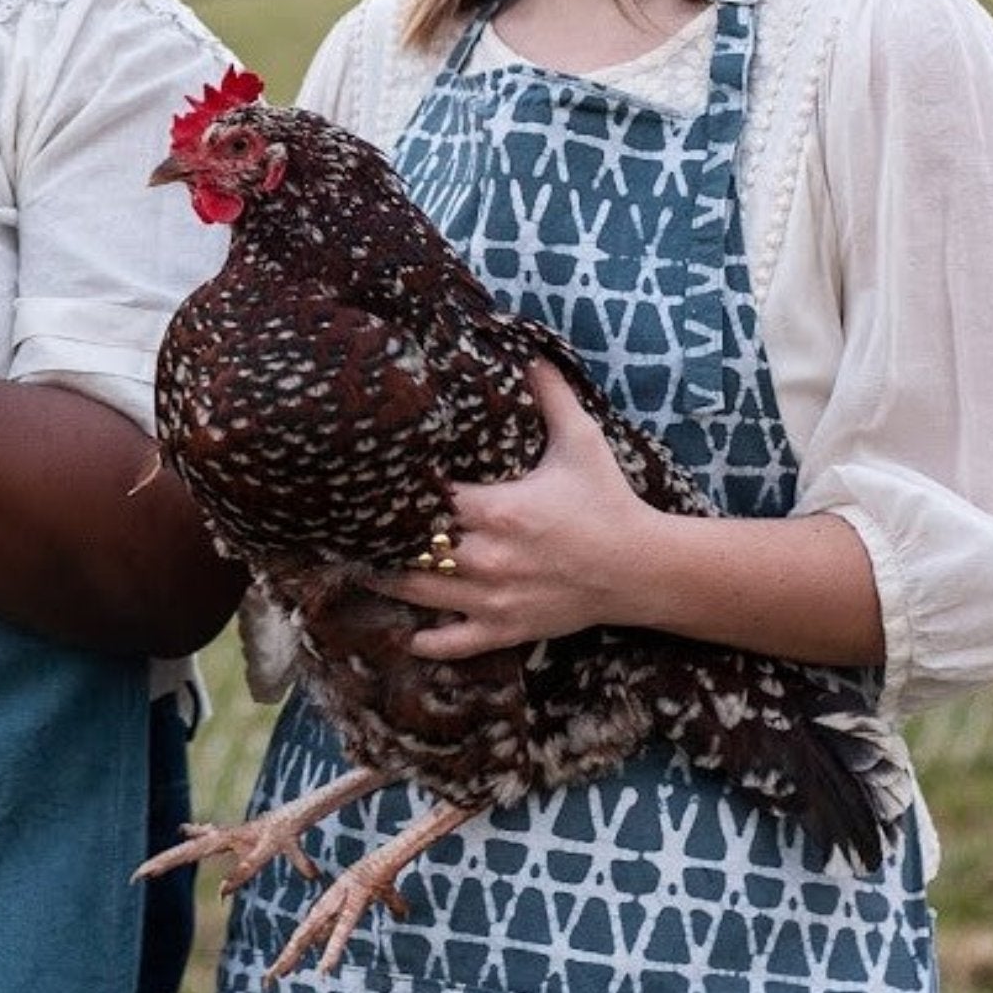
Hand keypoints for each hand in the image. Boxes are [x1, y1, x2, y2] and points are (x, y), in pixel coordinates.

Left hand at [390, 362, 658, 659]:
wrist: (643, 568)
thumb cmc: (608, 501)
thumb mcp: (582, 441)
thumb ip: (551, 395)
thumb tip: (528, 349)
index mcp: (500, 510)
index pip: (428, 498)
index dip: (397, 489)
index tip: (373, 479)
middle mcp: (488, 557)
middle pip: (411, 547)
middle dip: (381, 536)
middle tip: (349, 525)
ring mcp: (494, 598)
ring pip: (420, 594)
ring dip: (389, 582)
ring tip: (361, 567)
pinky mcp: (506, 628)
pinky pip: (455, 643)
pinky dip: (429, 642)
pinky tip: (409, 635)